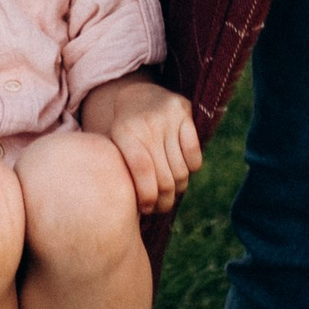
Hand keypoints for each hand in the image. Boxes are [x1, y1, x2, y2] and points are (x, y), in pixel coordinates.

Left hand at [79, 77, 202, 217]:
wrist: (136, 93)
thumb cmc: (123, 133)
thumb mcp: (114, 149)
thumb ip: (122, 175)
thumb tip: (132, 215)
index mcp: (124, 133)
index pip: (143, 172)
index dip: (147, 196)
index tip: (146, 209)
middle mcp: (147, 124)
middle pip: (165, 177)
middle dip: (164, 200)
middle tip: (160, 206)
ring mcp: (168, 117)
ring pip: (181, 170)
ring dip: (178, 188)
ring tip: (171, 191)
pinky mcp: (185, 113)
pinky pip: (194, 156)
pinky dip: (191, 169)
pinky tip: (181, 170)